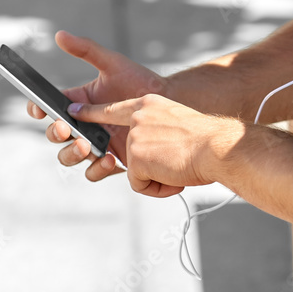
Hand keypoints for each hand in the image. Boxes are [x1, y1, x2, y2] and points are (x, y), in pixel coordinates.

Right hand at [26, 30, 169, 181]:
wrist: (169, 103)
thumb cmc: (139, 81)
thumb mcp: (113, 63)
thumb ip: (86, 50)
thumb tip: (59, 35)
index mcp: (77, 102)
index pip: (47, 107)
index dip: (37, 109)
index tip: (39, 109)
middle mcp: (82, 124)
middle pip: (56, 135)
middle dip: (55, 133)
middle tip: (65, 128)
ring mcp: (95, 142)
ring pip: (70, 156)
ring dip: (72, 153)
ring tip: (87, 145)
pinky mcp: (111, 158)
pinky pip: (95, 170)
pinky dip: (98, 168)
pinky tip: (110, 158)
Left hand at [68, 95, 237, 197]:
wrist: (218, 147)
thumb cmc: (208, 141)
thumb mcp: (179, 126)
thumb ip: (156, 133)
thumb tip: (142, 158)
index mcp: (149, 104)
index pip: (114, 109)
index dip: (92, 113)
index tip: (74, 112)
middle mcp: (139, 116)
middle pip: (128, 151)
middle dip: (147, 165)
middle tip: (172, 161)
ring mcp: (134, 136)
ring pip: (136, 169)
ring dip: (158, 175)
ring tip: (179, 164)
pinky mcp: (135, 157)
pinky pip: (139, 184)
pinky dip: (159, 187)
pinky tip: (175, 175)